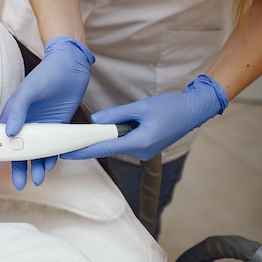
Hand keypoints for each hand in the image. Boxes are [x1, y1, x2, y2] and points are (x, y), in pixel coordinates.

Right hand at [0, 36, 94, 188]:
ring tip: (36, 180)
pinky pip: (52, 147)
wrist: (71, 66)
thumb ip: (17, 110)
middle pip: (18, 150)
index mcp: (12, 113)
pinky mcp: (57, 126)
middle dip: (17, 168)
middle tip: (18, 183)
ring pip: (35, 152)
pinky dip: (50, 158)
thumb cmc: (46, 74)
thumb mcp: (28, 90)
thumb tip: (9, 133)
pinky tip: (49, 167)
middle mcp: (25, 122)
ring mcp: (41, 126)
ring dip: (34, 167)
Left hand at [60, 75, 228, 161]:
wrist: (194, 111)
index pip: (105, 148)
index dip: (84, 151)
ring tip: (116, 119)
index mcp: (140, 142)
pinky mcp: (146, 148)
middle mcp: (141, 151)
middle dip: (96, 139)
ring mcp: (144, 152)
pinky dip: (119, 135)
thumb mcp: (141, 107)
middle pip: (109, 147)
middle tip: (77, 132)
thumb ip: (116, 115)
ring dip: (110, 134)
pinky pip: (126, 142)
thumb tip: (95, 120)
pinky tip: (123, 124)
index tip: (67, 154)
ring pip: (118, 144)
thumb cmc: (171, 107)